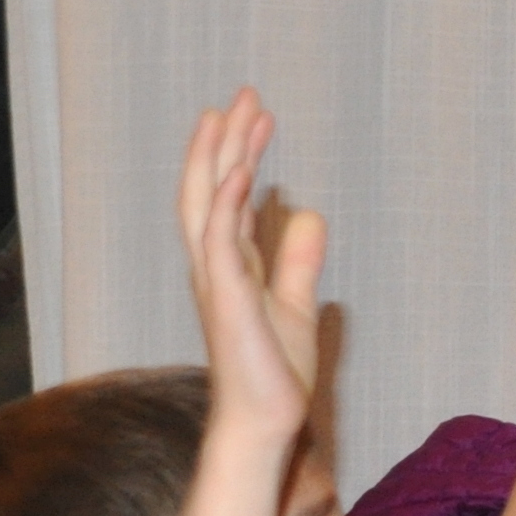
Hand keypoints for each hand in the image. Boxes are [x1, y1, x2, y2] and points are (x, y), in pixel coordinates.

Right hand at [176, 88, 322, 438]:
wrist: (266, 421)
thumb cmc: (274, 372)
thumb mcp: (296, 304)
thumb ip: (298, 260)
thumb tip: (308, 214)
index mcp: (230, 265)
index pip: (229, 196)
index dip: (240, 154)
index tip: (258, 115)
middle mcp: (215, 266)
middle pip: (212, 188)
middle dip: (226, 140)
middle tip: (245, 95)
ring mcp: (217, 280)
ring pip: (208, 203)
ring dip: (220, 157)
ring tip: (233, 113)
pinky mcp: (228, 299)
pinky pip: (221, 242)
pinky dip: (228, 203)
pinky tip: (243, 171)